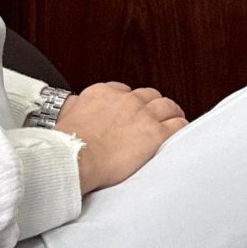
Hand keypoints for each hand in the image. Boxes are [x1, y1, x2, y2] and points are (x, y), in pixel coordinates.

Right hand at [57, 81, 187, 194]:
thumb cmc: (67, 145)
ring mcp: (143, 115)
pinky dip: (179, 128)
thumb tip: (75, 110)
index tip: (131, 111)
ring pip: (167, 106)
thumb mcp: (67, 117)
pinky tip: (179, 133)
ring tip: (173, 120)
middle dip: (152, 105)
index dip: (130, 102)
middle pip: (148, 95)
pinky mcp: (156, 133)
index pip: (123, 91)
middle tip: (155, 116)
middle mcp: (125, 100)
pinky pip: (177, 125)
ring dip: (171, 113)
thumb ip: (76, 110)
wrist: (75, 156)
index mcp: (102, 93)